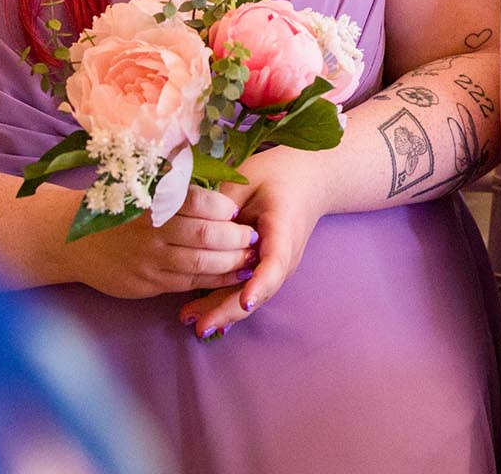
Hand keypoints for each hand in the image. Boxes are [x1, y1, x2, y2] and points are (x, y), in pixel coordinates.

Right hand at [65, 185, 256, 298]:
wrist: (73, 241)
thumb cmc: (118, 209)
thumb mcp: (141, 188)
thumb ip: (176, 186)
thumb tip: (223, 180)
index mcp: (151, 200)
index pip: (196, 201)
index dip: (223, 207)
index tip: (236, 209)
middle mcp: (150, 230)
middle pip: (205, 235)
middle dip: (236, 237)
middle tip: (253, 235)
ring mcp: (149, 260)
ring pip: (201, 263)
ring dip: (232, 261)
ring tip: (250, 256)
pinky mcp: (147, 284)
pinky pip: (189, 283)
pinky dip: (216, 279)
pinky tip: (233, 275)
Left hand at [179, 147, 330, 338]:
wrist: (309, 180)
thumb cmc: (277, 175)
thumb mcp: (249, 179)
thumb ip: (223, 206)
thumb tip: (196, 232)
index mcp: (284, 228)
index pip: (276, 262)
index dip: (261, 283)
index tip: (245, 300)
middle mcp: (286, 255)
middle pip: (262, 289)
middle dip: (231, 309)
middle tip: (200, 325)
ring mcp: (280, 266)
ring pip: (254, 294)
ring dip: (225, 310)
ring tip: (191, 320)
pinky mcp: (269, 269)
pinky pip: (249, 288)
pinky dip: (228, 302)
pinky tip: (204, 316)